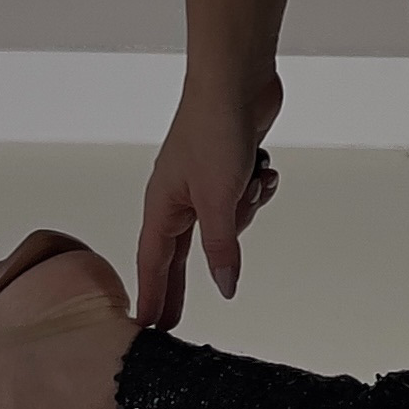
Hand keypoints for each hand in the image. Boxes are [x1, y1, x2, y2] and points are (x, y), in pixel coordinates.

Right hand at [136, 69, 282, 329]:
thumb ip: (221, 248)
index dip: (150, 296)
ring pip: (226, 224)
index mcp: (162, 205)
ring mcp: (204, 184)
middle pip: (182, 254)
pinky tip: (263, 172)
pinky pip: (244, 199)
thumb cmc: (213, 129)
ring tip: (252, 182)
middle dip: (184, 283)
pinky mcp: (230, 171)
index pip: (152, 263)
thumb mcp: (218, 200)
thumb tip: (224, 287)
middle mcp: (178, 197)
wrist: (237, 81)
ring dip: (246, 210)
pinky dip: (257, 189)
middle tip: (173, 321)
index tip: (144, 327)